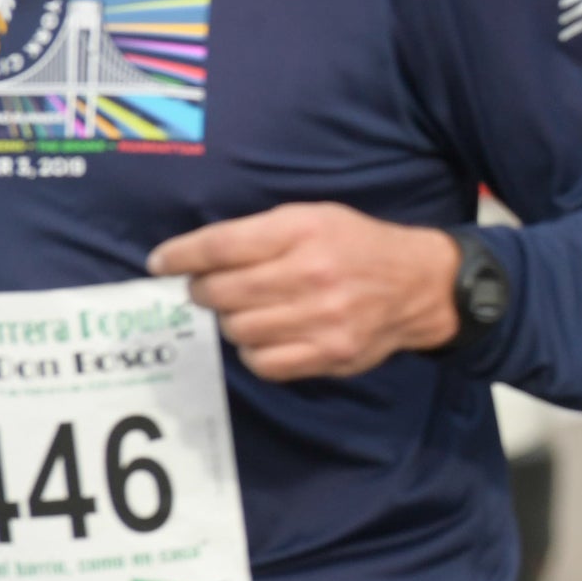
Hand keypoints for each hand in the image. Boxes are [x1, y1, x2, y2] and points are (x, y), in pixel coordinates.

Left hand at [149, 203, 462, 380]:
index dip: (181, 256)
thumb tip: (198, 258)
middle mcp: (312, 274)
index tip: (160, 263)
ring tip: (243, 311)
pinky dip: (254, 351)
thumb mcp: (314, 218)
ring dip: (229, 321)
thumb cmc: (357, 245)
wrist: (420, 285)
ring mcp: (322, 319)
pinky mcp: (330, 354)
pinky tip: (264, 337)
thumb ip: (261, 234)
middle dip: (202, 291)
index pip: (222, 246)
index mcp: (304, 231)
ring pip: (238, 329)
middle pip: (222, 292)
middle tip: (205, 289)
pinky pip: (264, 363)